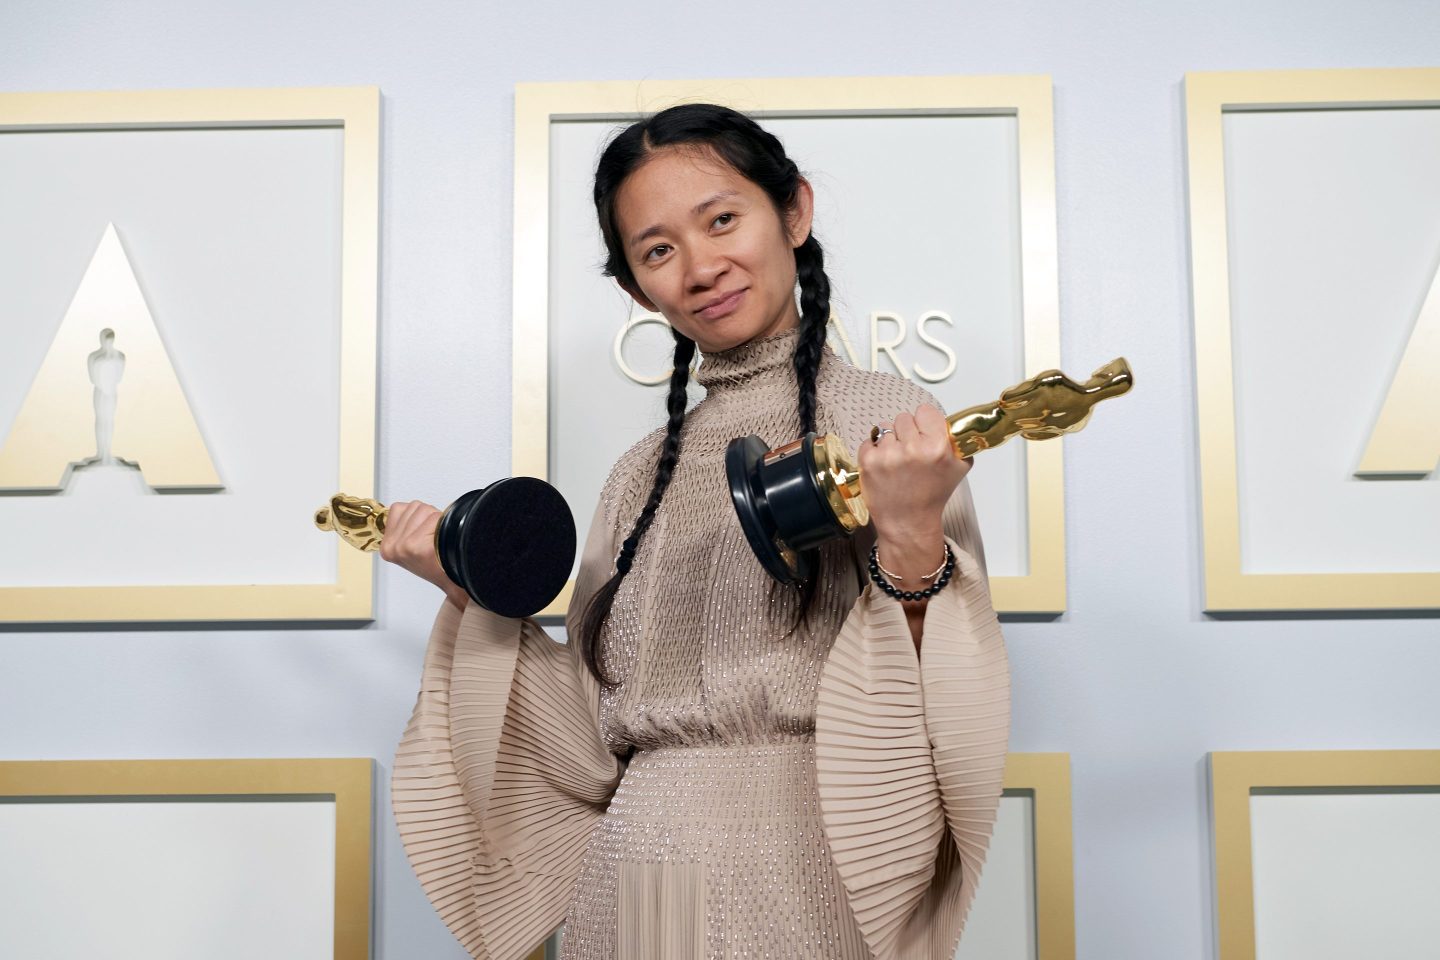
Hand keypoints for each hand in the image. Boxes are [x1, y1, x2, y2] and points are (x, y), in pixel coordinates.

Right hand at [379, 500, 467, 609]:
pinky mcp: (418, 546)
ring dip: (435, 519)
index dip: (416, 515)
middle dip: (427, 516)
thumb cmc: (435, 563)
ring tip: (436, 539)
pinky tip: (440, 541)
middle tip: (431, 538)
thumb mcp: (409, 547)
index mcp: (387, 546)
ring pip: (424, 509)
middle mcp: (393, 546)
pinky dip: (442, 525)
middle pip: (413, 506)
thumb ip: (402, 527)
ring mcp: (404, 546)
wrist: (452, 580)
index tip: (422, 532)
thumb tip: (405, 508)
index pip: (397, 508)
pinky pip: (434, 519)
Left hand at [858, 405, 972, 581]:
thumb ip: (957, 440)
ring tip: (897, 463)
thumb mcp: (959, 466)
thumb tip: (949, 421)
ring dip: (890, 441)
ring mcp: (888, 455)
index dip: (925, 423)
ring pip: (885, 427)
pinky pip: (869, 440)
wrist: (908, 522)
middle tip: (911, 455)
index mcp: (938, 447)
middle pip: (904, 418)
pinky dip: (874, 451)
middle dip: (907, 433)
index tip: (925, 436)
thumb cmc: (932, 495)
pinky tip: (884, 467)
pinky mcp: (868, 462)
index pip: (925, 411)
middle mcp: (913, 449)